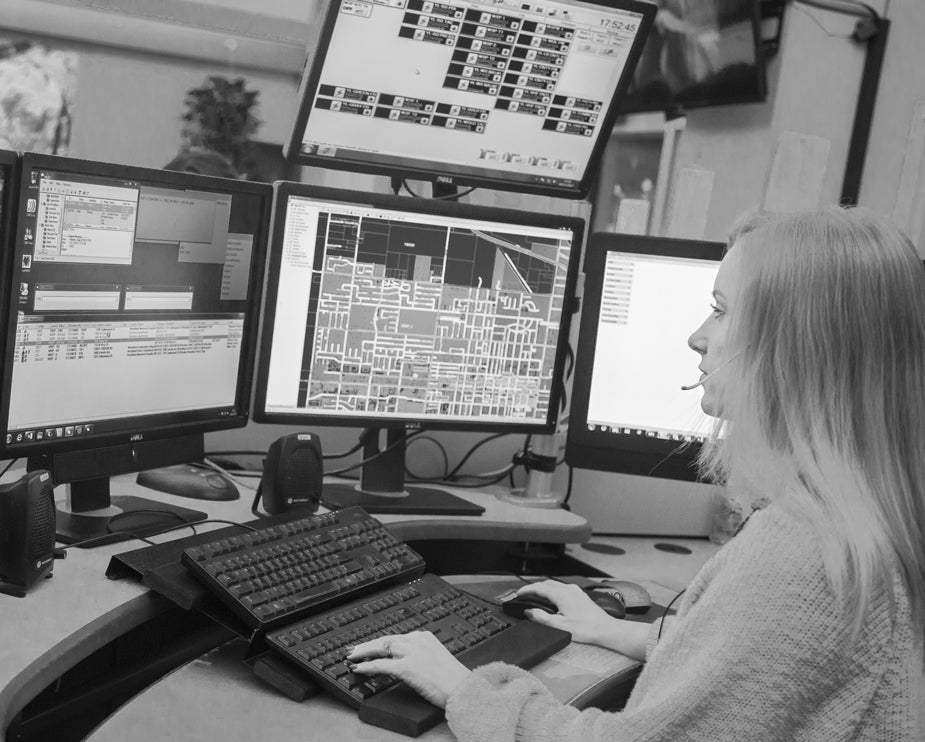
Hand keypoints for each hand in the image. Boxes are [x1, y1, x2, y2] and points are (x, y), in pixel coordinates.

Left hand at [346, 631, 470, 708]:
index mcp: (426, 637)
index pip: (397, 637)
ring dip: (364, 652)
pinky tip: (358, 668)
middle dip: (368, 645)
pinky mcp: (408, 667)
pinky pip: (382, 665)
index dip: (381, 642)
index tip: (372, 646)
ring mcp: (412, 653)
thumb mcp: (438, 660)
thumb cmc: (454, 680)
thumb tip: (406, 662)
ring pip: (381, 648)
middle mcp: (418, 640)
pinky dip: (367, 666)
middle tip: (354, 649)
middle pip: (386, 639)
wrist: (463, 689)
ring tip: (352, 657)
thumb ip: (422, 656)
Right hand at [515, 580, 616, 645]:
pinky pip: (563, 588)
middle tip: (525, 594)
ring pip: (555, 585)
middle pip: (547, 583)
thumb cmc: (586, 629)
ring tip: (537, 595)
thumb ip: (542, 618)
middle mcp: (569, 590)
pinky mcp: (581, 596)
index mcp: (562, 595)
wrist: (606, 630)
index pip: (539, 588)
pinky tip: (554, 598)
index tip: (519, 593)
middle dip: (534, 587)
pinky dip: (554, 590)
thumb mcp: (560, 626)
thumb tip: (529, 611)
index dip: (527, 590)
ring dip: (544, 588)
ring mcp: (576, 591)